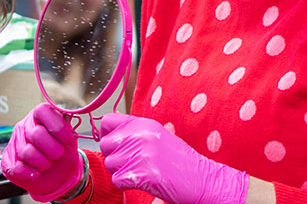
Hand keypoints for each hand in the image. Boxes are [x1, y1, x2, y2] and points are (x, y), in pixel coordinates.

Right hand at [1, 103, 83, 201]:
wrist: (58, 173)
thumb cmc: (63, 152)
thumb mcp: (70, 138)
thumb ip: (67, 126)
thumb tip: (65, 119)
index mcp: (39, 116)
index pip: (43, 111)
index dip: (57, 126)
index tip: (67, 140)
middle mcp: (25, 125)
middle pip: (36, 134)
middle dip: (53, 150)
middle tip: (57, 155)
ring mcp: (14, 142)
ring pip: (27, 153)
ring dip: (43, 163)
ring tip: (47, 163)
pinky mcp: (7, 160)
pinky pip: (16, 168)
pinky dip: (30, 173)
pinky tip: (36, 173)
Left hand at [99, 113, 248, 203]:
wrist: (201, 179)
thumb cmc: (180, 161)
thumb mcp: (158, 137)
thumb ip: (135, 133)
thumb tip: (108, 135)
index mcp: (144, 124)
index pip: (108, 121)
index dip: (107, 134)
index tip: (114, 144)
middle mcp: (140, 135)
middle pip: (105, 144)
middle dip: (113, 156)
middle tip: (131, 163)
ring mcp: (141, 153)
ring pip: (110, 164)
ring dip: (120, 172)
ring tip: (141, 172)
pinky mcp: (141, 173)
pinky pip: (116, 180)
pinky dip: (125, 184)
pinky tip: (142, 181)